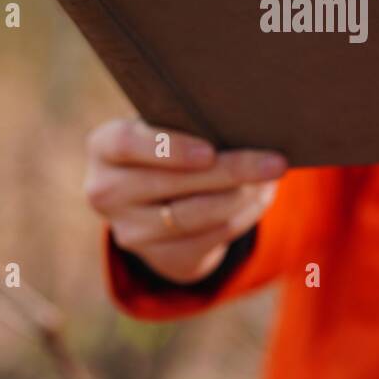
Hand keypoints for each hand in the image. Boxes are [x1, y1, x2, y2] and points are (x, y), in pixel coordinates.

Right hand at [84, 118, 286, 284]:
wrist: (159, 201)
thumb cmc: (172, 146)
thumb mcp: (168, 128)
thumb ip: (191, 122)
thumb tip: (247, 120)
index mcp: (104, 148)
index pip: (128, 144)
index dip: (170, 149)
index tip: (210, 151)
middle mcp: (105, 191)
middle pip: (171, 183)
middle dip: (229, 172)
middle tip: (274, 162)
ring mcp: (129, 230)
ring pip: (193, 216)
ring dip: (240, 197)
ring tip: (271, 179)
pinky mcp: (158, 258)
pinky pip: (208, 239)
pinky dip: (240, 218)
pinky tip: (259, 199)